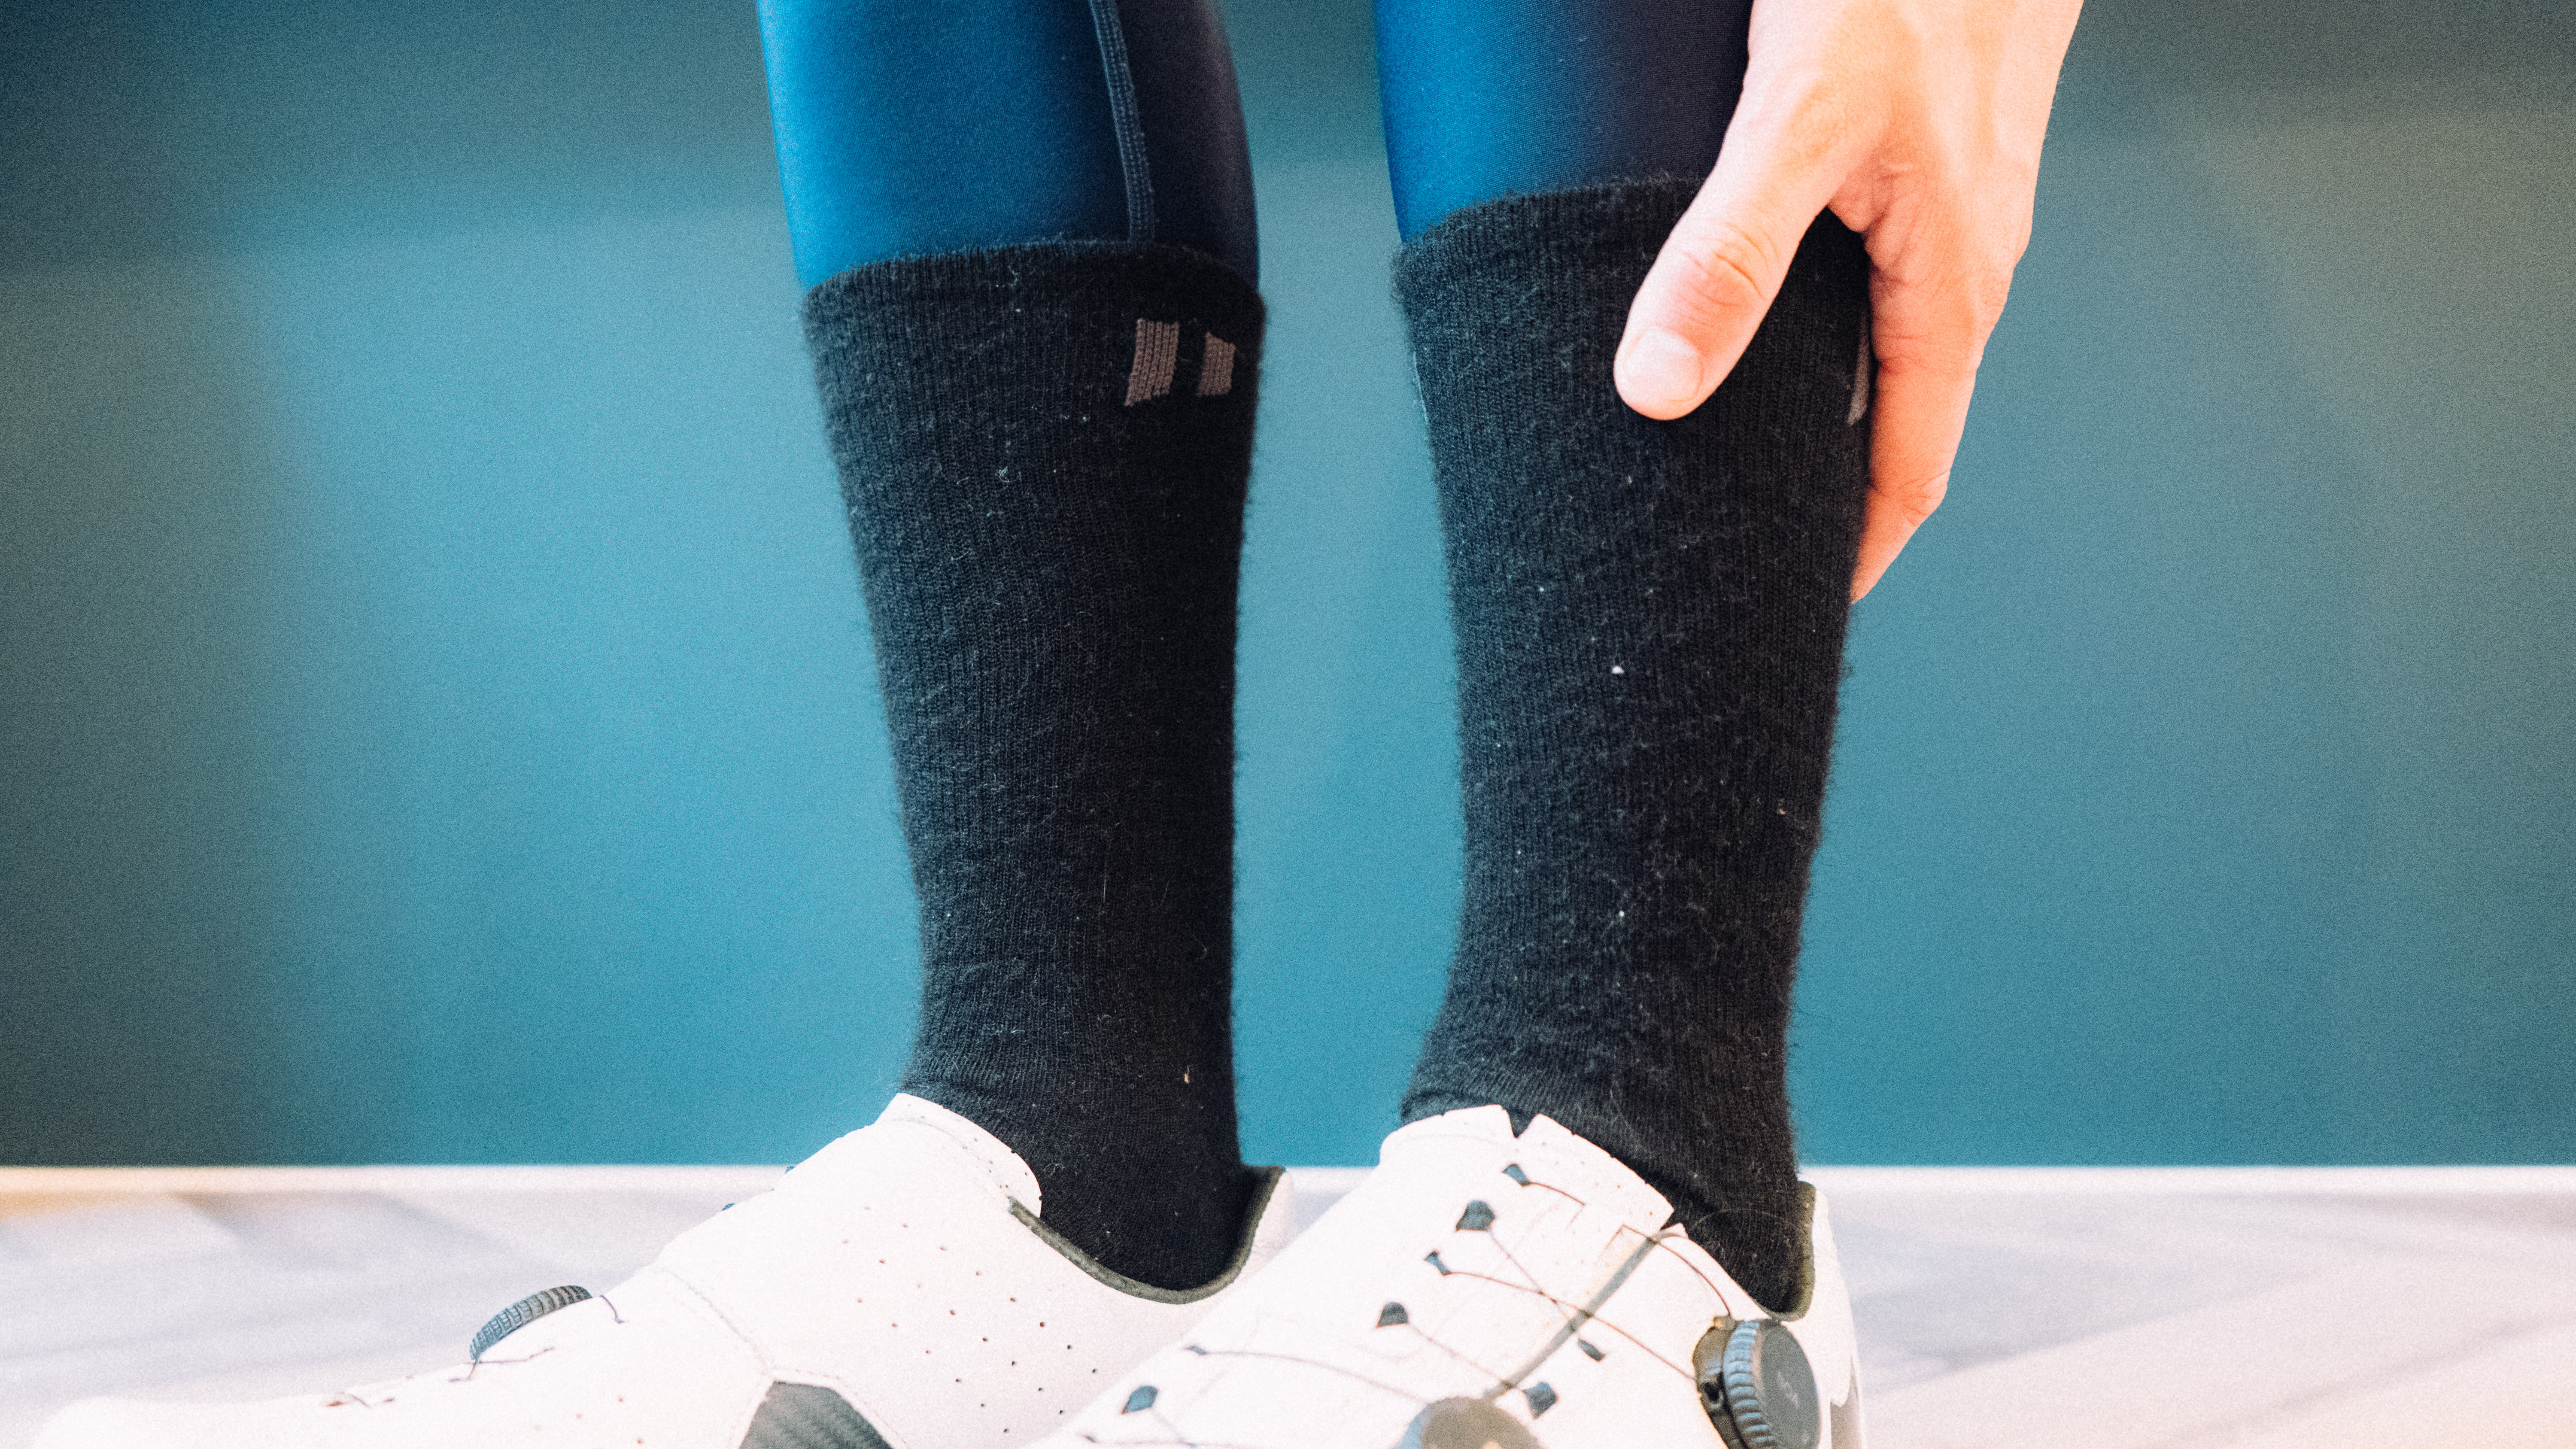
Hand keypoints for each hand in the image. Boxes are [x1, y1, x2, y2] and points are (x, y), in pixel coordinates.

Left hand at [1613, 0, 2082, 599]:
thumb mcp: (1796, 124)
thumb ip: (1726, 252)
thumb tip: (1654, 389)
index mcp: (1952, 289)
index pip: (1908, 473)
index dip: (1847, 558)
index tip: (1785, 616)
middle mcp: (1959, 267)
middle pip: (1893, 425)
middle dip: (1818, 499)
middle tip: (1736, 556)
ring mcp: (1942, 218)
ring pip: (1876, 351)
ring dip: (1812, 412)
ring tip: (1727, 462)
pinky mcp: (1915, 168)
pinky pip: (1864, 282)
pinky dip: (1809, 327)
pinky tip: (1742, 319)